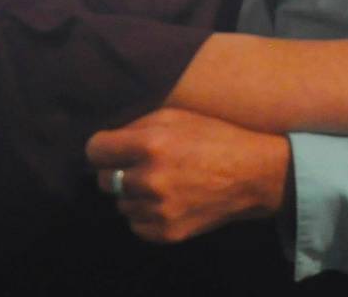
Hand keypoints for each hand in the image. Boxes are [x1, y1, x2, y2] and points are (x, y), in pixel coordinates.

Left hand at [86, 108, 289, 242]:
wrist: (251, 174)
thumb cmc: (213, 136)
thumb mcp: (175, 115)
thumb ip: (137, 125)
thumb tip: (108, 138)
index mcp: (150, 144)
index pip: (95, 151)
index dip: (101, 147)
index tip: (109, 147)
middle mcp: (150, 179)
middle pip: (105, 180)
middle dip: (117, 170)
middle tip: (136, 164)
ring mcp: (159, 210)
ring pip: (120, 204)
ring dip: (132, 193)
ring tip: (156, 181)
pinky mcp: (168, 233)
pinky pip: (136, 225)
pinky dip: (144, 214)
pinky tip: (163, 200)